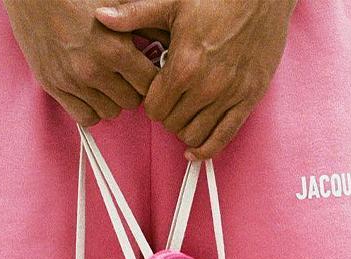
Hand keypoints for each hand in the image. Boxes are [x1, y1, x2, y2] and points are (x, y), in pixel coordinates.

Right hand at [3, 0, 157, 125]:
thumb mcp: (118, 2)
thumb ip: (145, 24)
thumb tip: (170, 42)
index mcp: (114, 47)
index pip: (149, 85)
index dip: (151, 78)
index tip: (145, 71)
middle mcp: (94, 69)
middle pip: (131, 102)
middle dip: (132, 89)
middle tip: (127, 75)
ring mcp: (73, 82)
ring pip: (110, 113)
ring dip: (112, 99)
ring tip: (108, 81)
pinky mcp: (55, 88)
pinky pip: (85, 118)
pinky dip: (92, 109)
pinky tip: (92, 92)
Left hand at [95, 0, 294, 157]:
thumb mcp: (173, 2)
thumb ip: (135, 14)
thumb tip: (102, 18)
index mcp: (185, 66)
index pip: (154, 108)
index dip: (150, 104)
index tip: (156, 94)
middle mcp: (206, 87)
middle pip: (172, 124)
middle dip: (166, 116)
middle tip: (170, 102)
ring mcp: (229, 96)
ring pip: (194, 136)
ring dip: (184, 130)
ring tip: (184, 115)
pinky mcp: (248, 100)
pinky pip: (223, 139)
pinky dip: (206, 150)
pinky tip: (195, 151)